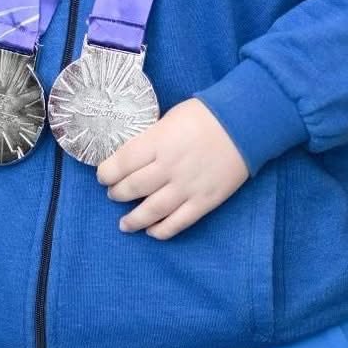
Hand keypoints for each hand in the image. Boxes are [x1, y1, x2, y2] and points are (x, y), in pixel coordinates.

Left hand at [96, 98, 249, 239]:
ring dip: (134, 219)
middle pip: (133, 188)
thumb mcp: (169, 119)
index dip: (107, 173)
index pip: (122, 163)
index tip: (103, 176)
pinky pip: (178, 222)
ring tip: (125, 224)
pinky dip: (162, 230)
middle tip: (113, 195)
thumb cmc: (205, 115)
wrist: (244, 124)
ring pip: (152, 210)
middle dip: (118, 194)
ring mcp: (186, 187)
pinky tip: (152, 231)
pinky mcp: (204, 201)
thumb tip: (134, 156)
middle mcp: (168, 167)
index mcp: (157, 142)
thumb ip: (152, 139)